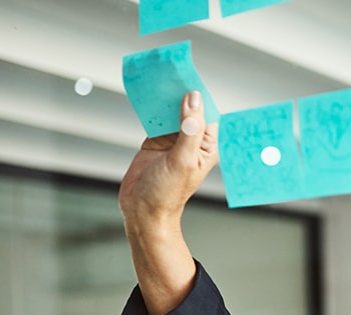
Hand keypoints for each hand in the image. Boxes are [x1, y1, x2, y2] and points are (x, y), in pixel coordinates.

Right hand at [118, 91, 216, 314]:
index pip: (208, 113)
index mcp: (207, 146)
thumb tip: (194, 100)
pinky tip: (145, 90)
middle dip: (182, 91)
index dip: (200, 95)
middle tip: (172, 68)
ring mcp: (173, 139)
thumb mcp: (182, 160)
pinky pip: (154, 117)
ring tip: (158, 74)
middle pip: (189, 108)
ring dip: (165, 96)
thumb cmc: (168, 192)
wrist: (143, 210)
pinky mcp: (155, 140)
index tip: (190, 75)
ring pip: (171, 110)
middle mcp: (192, 140)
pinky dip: (149, 105)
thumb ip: (189, 130)